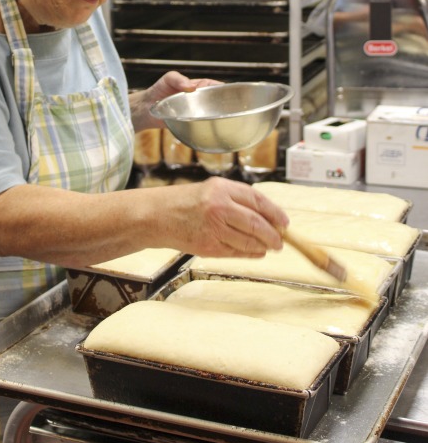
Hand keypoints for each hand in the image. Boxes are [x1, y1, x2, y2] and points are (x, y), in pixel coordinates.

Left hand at [129, 70, 221, 130]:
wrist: (146, 108)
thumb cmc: (158, 90)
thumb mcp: (168, 79)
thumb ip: (178, 79)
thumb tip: (191, 86)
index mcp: (197, 87)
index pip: (214, 87)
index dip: (222, 89)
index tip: (228, 92)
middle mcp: (198, 100)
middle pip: (216, 102)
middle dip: (224, 104)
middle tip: (229, 108)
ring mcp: (195, 112)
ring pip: (210, 114)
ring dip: (216, 116)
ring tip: (223, 119)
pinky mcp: (190, 123)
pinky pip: (201, 124)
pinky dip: (207, 126)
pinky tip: (210, 128)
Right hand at [163, 177, 288, 258]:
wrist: (158, 216)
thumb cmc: (186, 202)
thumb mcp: (212, 190)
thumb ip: (238, 199)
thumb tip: (268, 216)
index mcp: (222, 188)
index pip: (257, 200)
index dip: (275, 213)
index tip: (285, 222)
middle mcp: (218, 207)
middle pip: (256, 223)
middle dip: (272, 234)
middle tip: (280, 241)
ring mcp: (213, 228)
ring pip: (248, 241)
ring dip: (262, 246)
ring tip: (269, 247)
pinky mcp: (208, 246)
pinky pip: (235, 252)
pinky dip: (248, 254)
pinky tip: (255, 252)